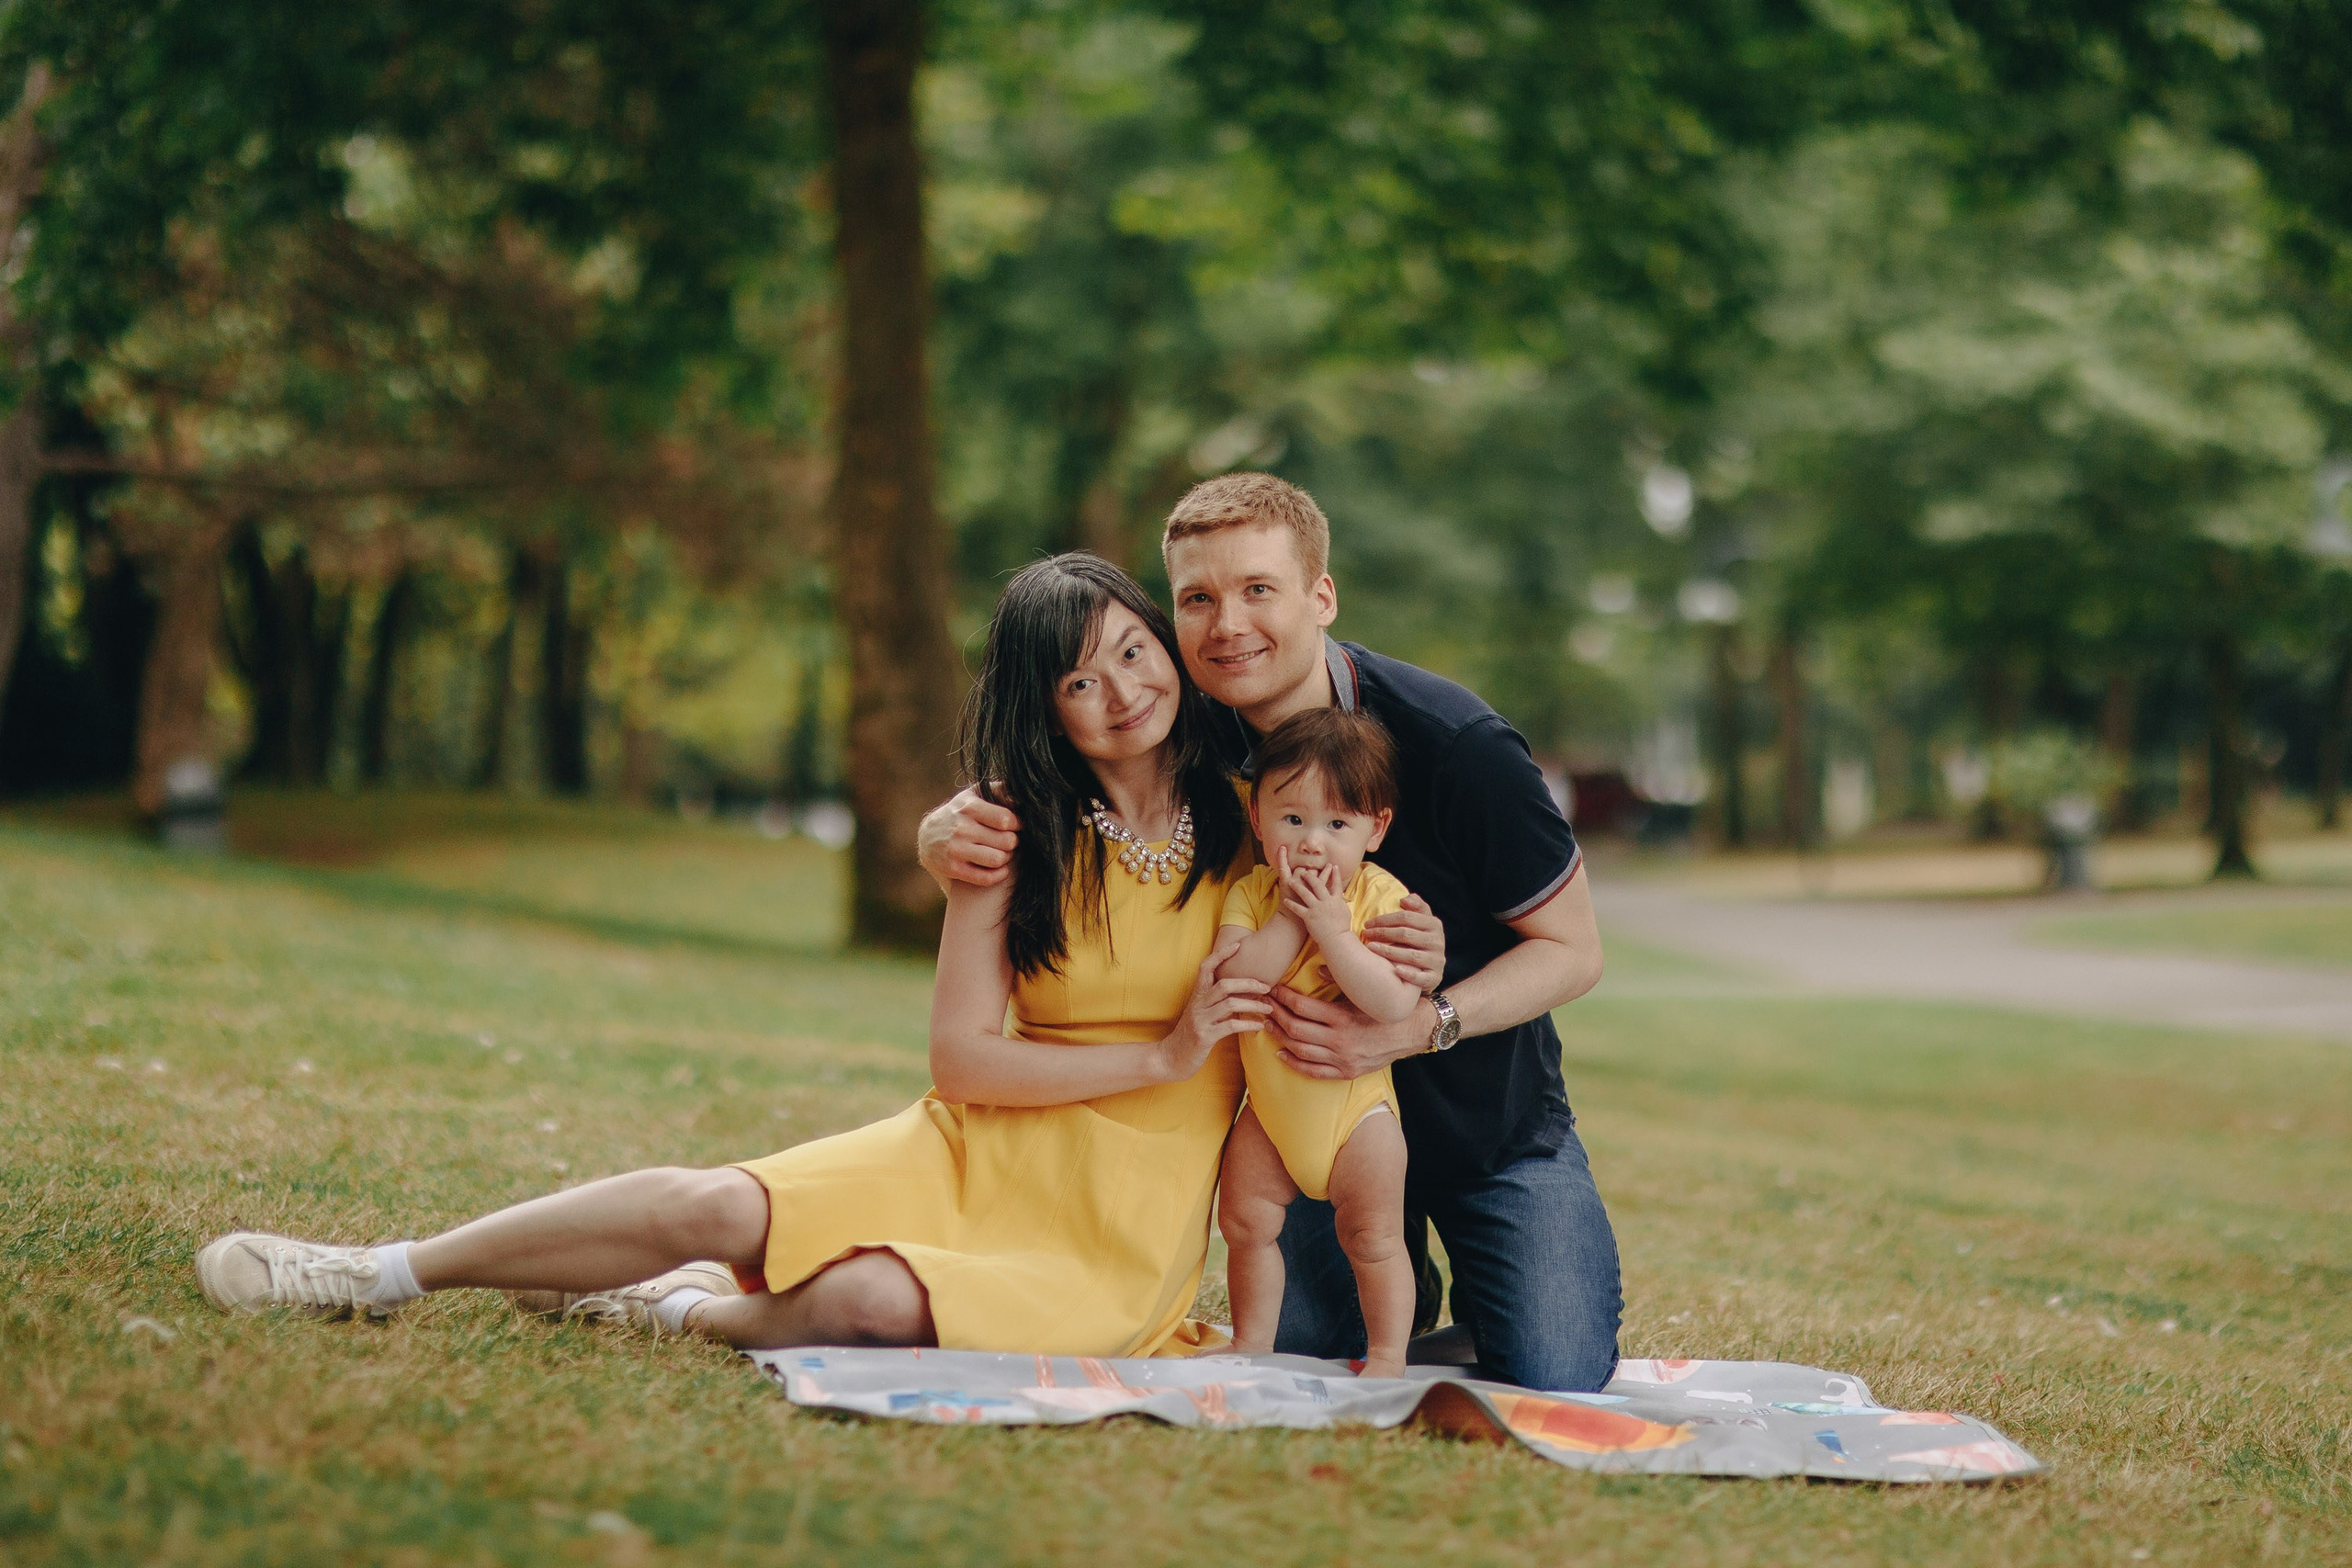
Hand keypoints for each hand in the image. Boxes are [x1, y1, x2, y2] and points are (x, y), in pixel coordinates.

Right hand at [918, 785, 1020, 889]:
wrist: (928, 836)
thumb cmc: (960, 813)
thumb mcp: (974, 795)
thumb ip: (999, 790)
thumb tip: (1019, 799)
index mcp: (969, 807)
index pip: (1005, 819)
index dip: (1017, 824)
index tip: (1016, 825)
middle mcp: (961, 828)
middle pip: (1006, 841)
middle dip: (1013, 841)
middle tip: (1009, 840)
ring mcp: (956, 849)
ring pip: (998, 859)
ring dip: (1006, 858)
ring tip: (1003, 852)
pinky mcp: (953, 868)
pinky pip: (986, 878)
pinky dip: (998, 875)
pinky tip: (999, 868)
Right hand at [1157, 949, 1271, 1081]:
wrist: (1169, 1059)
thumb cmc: (1188, 1036)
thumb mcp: (1199, 1015)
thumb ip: (1214, 1003)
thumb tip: (1239, 994)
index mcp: (1196, 996)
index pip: (1206, 967)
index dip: (1221, 954)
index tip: (1238, 945)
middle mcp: (1197, 1005)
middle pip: (1224, 984)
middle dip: (1248, 983)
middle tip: (1267, 987)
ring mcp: (1200, 1020)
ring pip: (1230, 1004)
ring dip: (1253, 1005)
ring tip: (1268, 1008)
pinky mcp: (1204, 1037)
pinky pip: (1230, 1026)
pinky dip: (1248, 1024)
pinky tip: (1259, 1026)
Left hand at [1272, 987, 1433, 1079]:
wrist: (1411, 1033)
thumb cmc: (1385, 1009)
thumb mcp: (1363, 992)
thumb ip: (1339, 980)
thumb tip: (1314, 967)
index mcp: (1342, 1018)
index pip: (1302, 1007)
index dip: (1283, 997)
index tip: (1273, 989)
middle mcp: (1339, 1040)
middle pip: (1295, 1029)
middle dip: (1275, 1015)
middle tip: (1263, 1005)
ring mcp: (1341, 1059)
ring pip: (1300, 1050)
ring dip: (1279, 1037)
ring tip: (1267, 1025)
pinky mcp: (1346, 1072)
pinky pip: (1313, 1071)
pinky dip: (1294, 1063)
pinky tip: (1282, 1053)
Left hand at [1275, 849, 1351, 942]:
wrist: (1336, 939)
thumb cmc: (1342, 928)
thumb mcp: (1345, 913)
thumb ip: (1342, 904)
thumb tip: (1343, 899)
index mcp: (1336, 900)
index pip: (1337, 884)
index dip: (1336, 875)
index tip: (1333, 866)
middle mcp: (1326, 902)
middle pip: (1318, 885)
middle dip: (1311, 877)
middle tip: (1305, 871)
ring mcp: (1317, 909)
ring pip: (1305, 894)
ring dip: (1297, 886)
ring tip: (1291, 882)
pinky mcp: (1309, 917)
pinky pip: (1298, 908)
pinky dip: (1291, 904)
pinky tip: (1285, 900)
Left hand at [1363, 894, 1444, 992]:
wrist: (1431, 969)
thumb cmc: (1419, 941)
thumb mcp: (1421, 922)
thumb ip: (1416, 906)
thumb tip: (1404, 899)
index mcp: (1433, 924)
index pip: (1407, 917)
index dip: (1385, 919)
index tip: (1367, 923)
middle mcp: (1437, 941)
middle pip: (1406, 934)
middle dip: (1382, 933)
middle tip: (1365, 934)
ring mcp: (1437, 960)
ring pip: (1411, 955)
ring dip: (1388, 951)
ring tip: (1370, 948)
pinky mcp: (1435, 977)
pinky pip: (1422, 977)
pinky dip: (1409, 974)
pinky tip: (1395, 970)